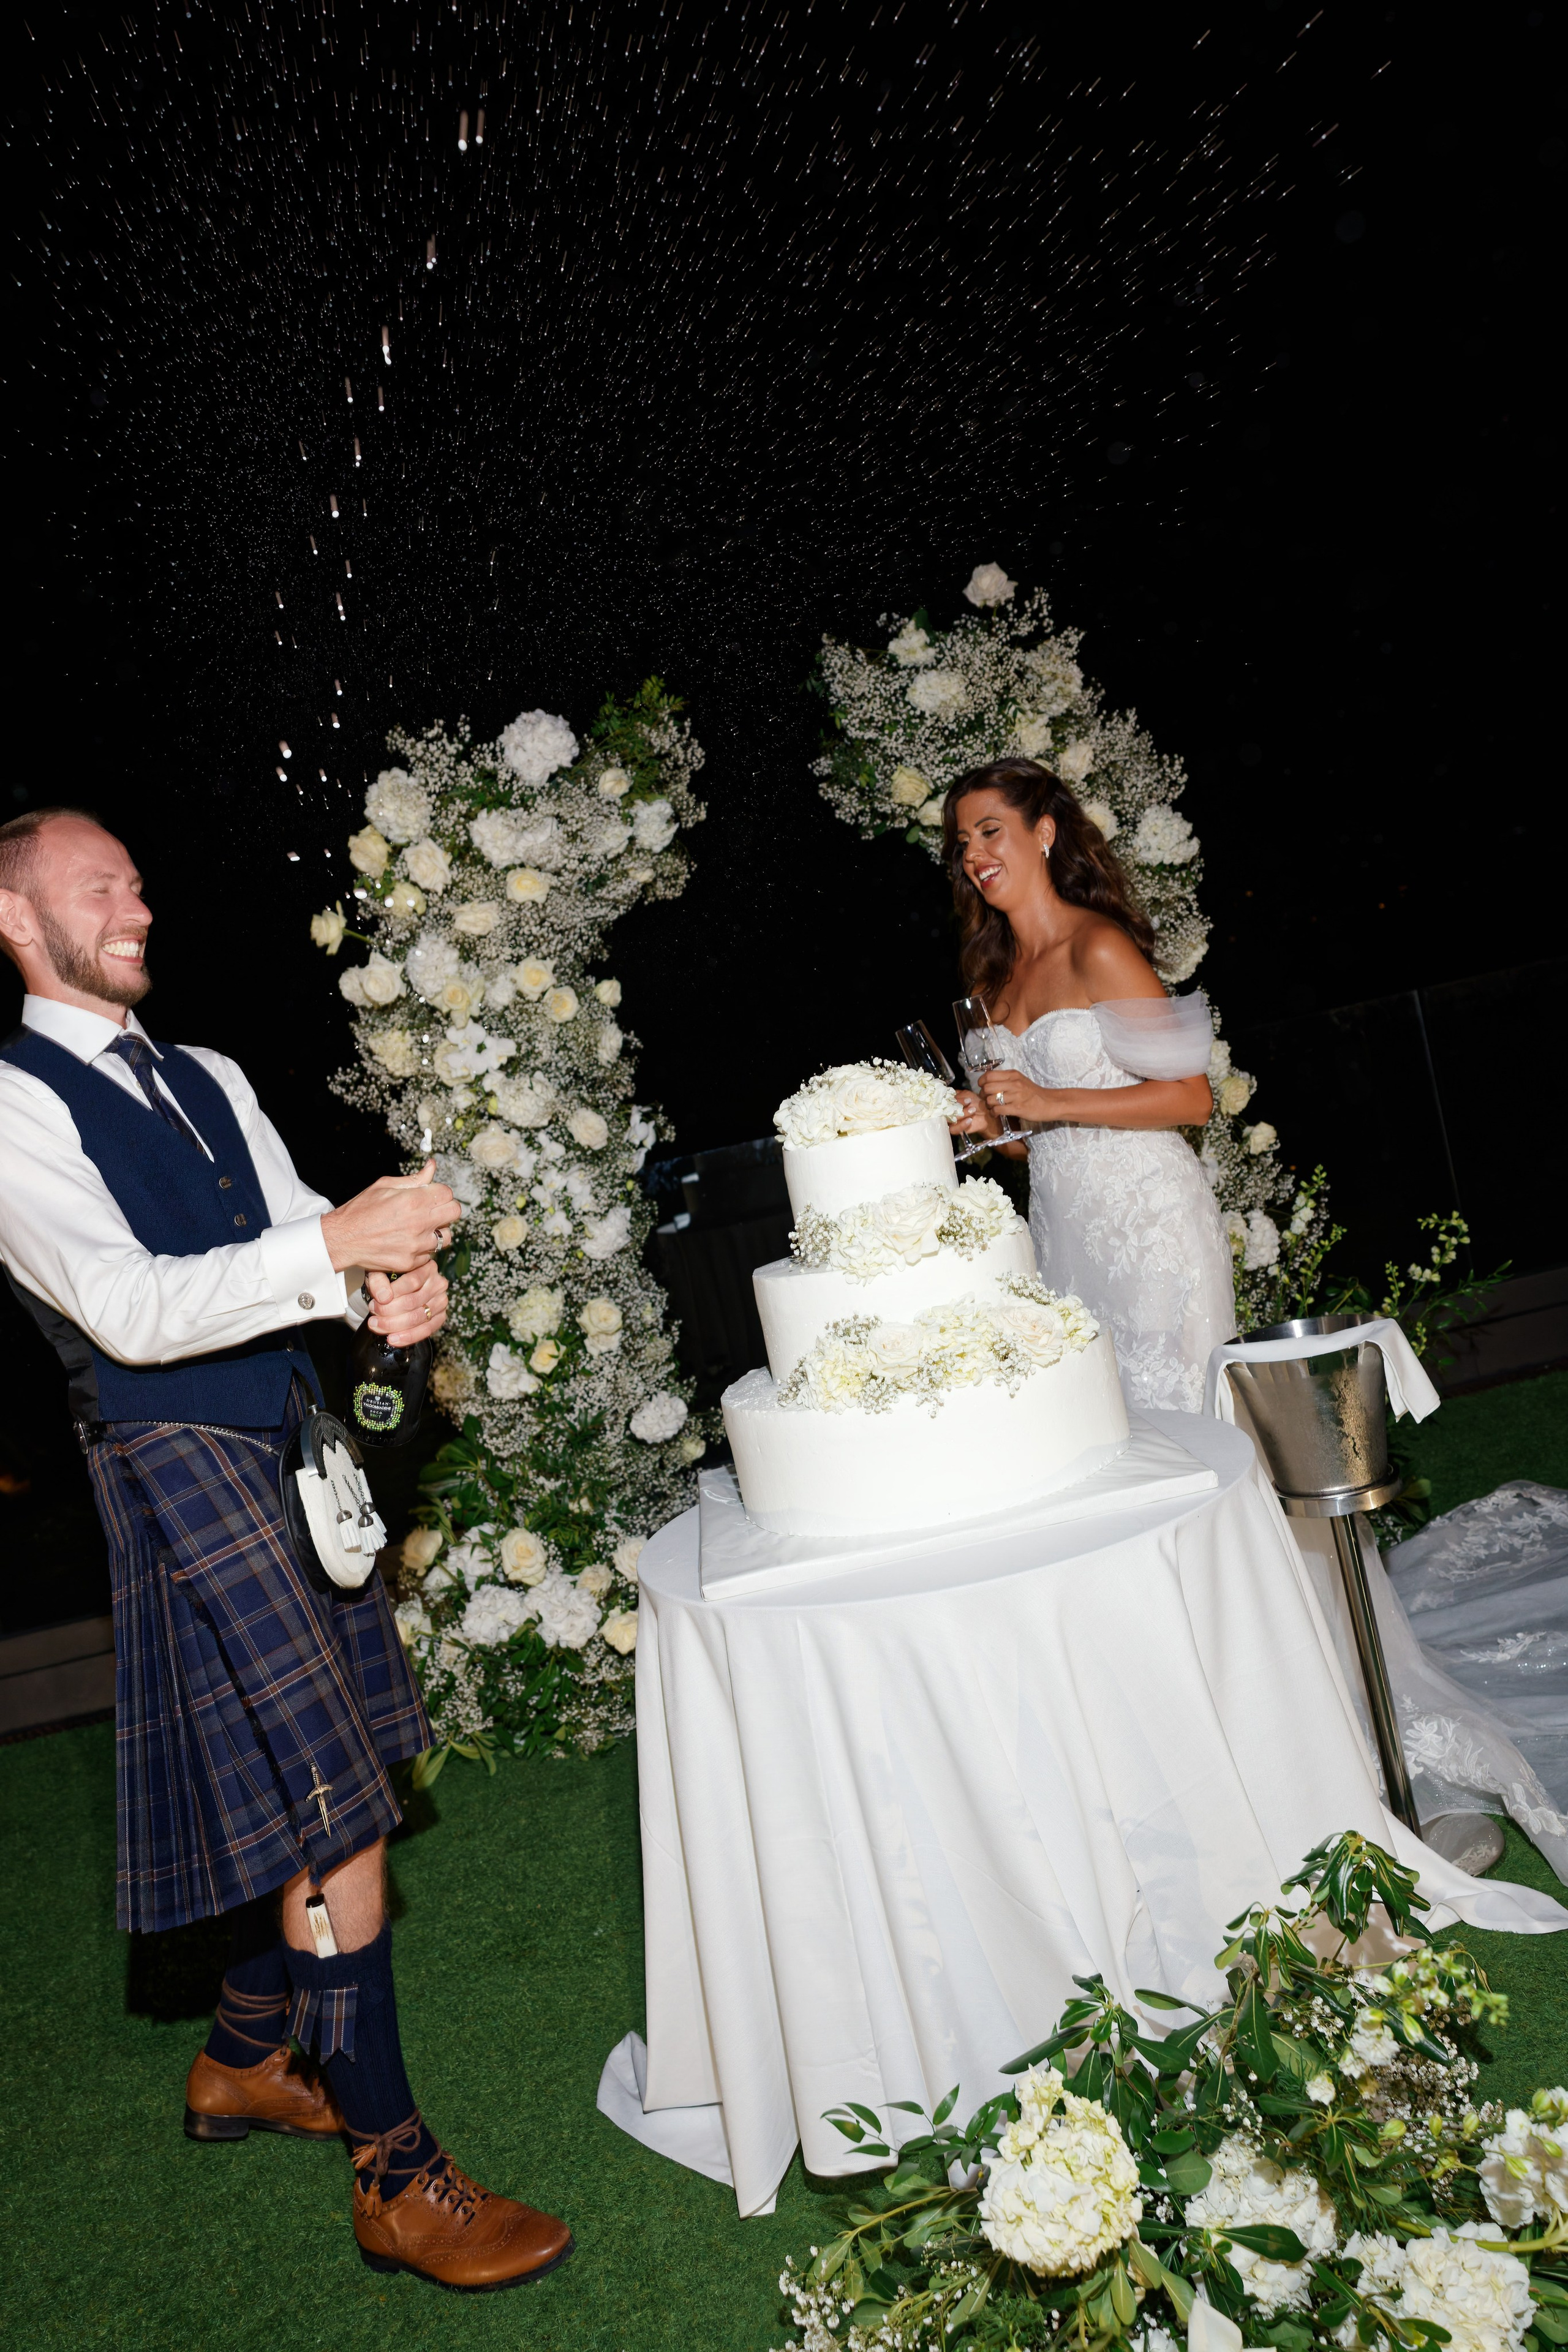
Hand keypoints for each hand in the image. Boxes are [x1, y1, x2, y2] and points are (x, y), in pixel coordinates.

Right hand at [321, 1159, 460, 1275]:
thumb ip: (413, 1179)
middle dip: (445, 1209)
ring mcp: (417, 1245)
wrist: (343, 1239)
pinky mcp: (412, 1261)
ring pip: (446, 1236)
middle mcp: (419, 1223)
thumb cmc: (361, 1210)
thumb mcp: (385, 1185)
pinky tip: (409, 1241)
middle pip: (454, 1213)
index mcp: (414, 1201)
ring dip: (438, 1230)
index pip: (448, 1194)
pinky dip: (424, 1248)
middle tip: (432, 1209)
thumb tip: (432, 1166)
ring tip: (421, 1227)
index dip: (440, 1192)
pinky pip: (430, 1254)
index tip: (431, 1195)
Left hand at [367, 1263, 448, 1343]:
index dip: (391, 1296)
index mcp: (427, 1267)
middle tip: (373, 1319)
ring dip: (394, 1326)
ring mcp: (441, 1301)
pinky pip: (426, 1330)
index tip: (373, 1305)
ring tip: (378, 1327)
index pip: (411, 1282)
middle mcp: (438, 1283)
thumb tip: (383, 1298)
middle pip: (413, 1302)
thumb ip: (378, 1281)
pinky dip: (408, 1337)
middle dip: (388, 1314)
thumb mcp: (380, 1272)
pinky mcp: (441, 1317)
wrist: (400, 1287)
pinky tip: (393, 1339)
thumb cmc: (390, 1278)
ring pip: (418, 1318)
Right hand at [949, 1088, 1002, 1139]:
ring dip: (961, 1114)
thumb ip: (957, 1095)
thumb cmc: (976, 1102)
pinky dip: (961, 1125)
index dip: (949, 1099)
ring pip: (949, 1119)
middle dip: (956, 1106)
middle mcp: (947, 1112)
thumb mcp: (967, 1094)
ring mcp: (950, 1121)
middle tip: (969, 1102)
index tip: (958, 1097)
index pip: (943, 1101)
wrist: (986, 1113)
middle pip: (944, 1110)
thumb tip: (951, 1097)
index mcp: (948, 1102)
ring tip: (972, 1110)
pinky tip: (969, 1120)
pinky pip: (953, 1129)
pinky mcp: (955, 1130)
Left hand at [977, 1067, 1053, 1125]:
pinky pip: (998, 1110)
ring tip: (993, 1107)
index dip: (981, 1082)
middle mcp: (1014, 1083)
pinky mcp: (1018, 1108)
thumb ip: (1005, 1079)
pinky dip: (994, 1113)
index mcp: (1013, 1075)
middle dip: (983, 1095)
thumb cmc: (1033, 1093)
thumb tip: (987, 1081)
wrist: (1050, 1103)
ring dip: (989, 1105)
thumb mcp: (1020, 1080)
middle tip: (987, 1099)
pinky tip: (997, 1113)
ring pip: (991, 1099)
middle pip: (987, 1087)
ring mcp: (1016, 1096)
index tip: (982, 1087)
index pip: (989, 1075)